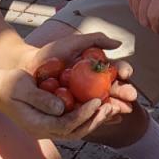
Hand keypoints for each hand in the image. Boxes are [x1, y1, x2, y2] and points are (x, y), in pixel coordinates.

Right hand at [0, 68, 119, 140]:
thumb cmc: (9, 86)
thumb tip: (60, 107)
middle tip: (110, 106)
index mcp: (37, 125)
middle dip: (94, 120)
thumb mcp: (21, 88)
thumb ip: (40, 98)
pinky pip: (74, 123)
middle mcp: (45, 131)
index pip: (65, 125)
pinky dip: (88, 117)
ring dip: (94, 120)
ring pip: (77, 130)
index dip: (83, 115)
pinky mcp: (53, 121)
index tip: (97, 101)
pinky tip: (100, 106)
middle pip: (75, 132)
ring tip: (110, 107)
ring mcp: (49, 128)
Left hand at [22, 32, 136, 122]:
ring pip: (104, 105)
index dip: (123, 71)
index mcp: (96, 69)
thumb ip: (96, 40)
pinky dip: (99, 118)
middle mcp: (94, 85)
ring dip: (115, 107)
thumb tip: (119, 44)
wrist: (27, 68)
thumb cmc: (49, 54)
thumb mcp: (73, 43)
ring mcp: (84, 100)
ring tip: (119, 107)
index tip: (125, 72)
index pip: (115, 70)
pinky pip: (88, 117)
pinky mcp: (73, 113)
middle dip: (124, 92)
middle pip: (114, 90)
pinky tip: (109, 118)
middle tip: (131, 95)